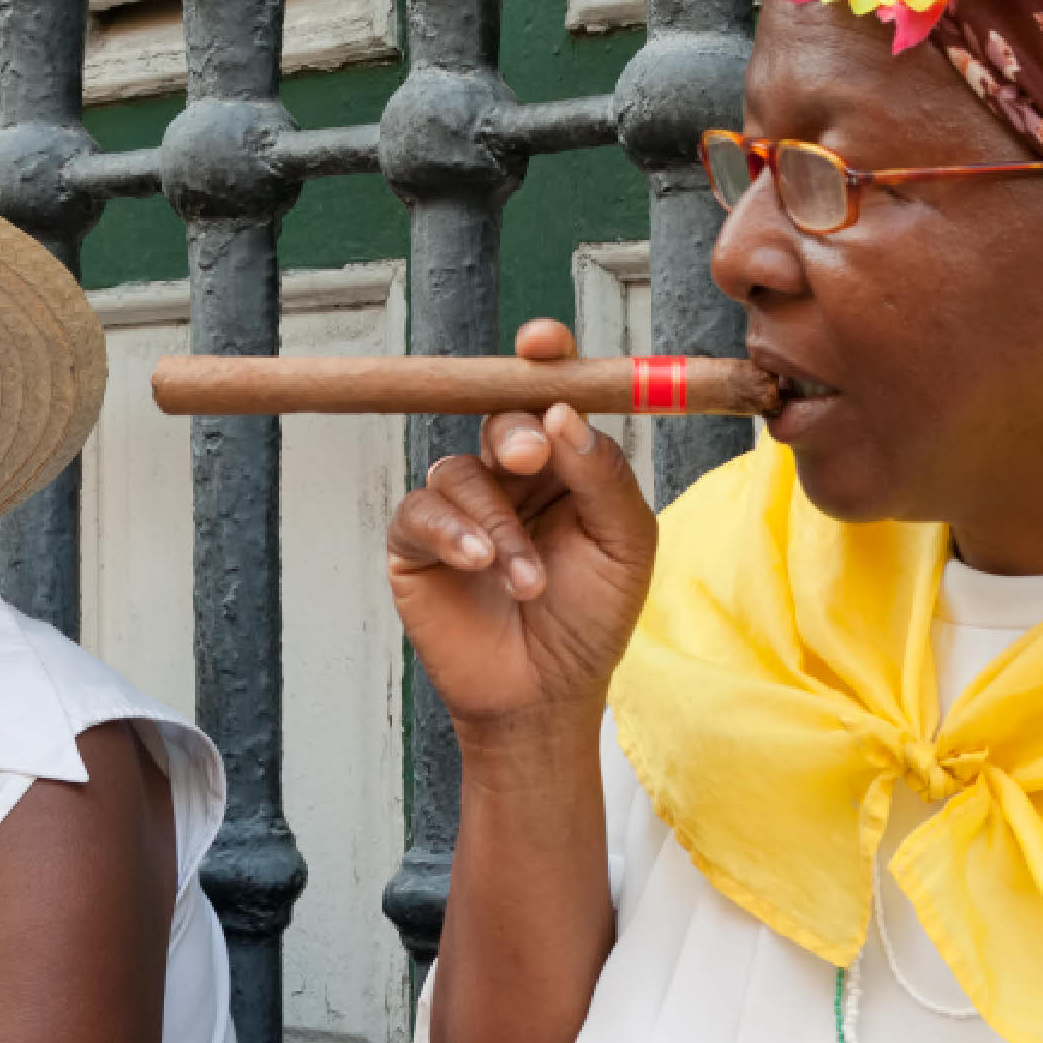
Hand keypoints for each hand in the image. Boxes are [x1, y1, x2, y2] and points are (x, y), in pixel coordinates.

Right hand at [386, 321, 657, 746]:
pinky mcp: (418, 543)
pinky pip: (420, 511)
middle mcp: (509, 477)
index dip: (543, 360)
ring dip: (496, 522)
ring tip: (527, 581)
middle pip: (496, 417)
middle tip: (531, 456)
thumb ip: (603, 476)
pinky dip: (452, 532)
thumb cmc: (591, 622)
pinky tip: (481, 565)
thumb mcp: (624, 545)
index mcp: (564, 465)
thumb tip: (565, 412)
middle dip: (514, 431)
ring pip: (459, 470)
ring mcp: (460, 507)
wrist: (544, 697)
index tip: (542, 345)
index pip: (550, 395)